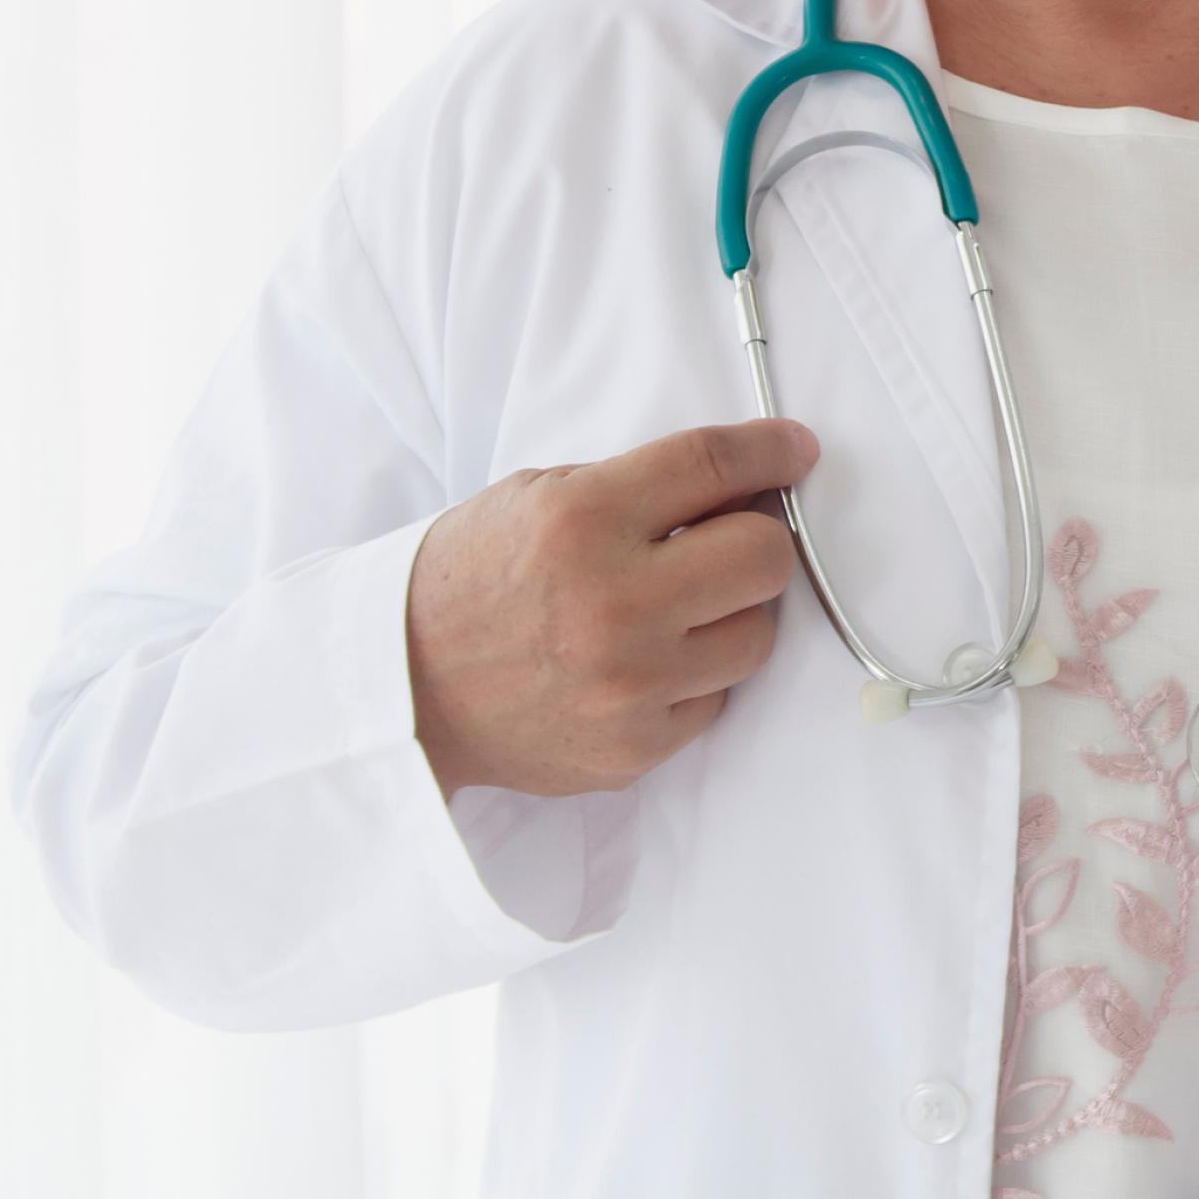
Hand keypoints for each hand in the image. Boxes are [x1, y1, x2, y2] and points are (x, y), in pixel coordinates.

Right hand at [403, 417, 820, 799]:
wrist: (402, 689)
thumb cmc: (473, 580)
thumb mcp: (538, 497)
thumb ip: (640, 487)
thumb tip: (747, 485)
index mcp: (582, 521)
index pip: (714, 466)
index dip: (771, 451)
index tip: (795, 450)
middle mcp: (613, 603)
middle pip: (764, 557)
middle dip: (758, 539)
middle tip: (730, 538)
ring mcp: (628, 684)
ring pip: (757, 635)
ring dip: (731, 613)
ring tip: (681, 607)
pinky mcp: (635, 747)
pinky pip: (716, 699)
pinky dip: (694, 676)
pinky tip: (647, 661)